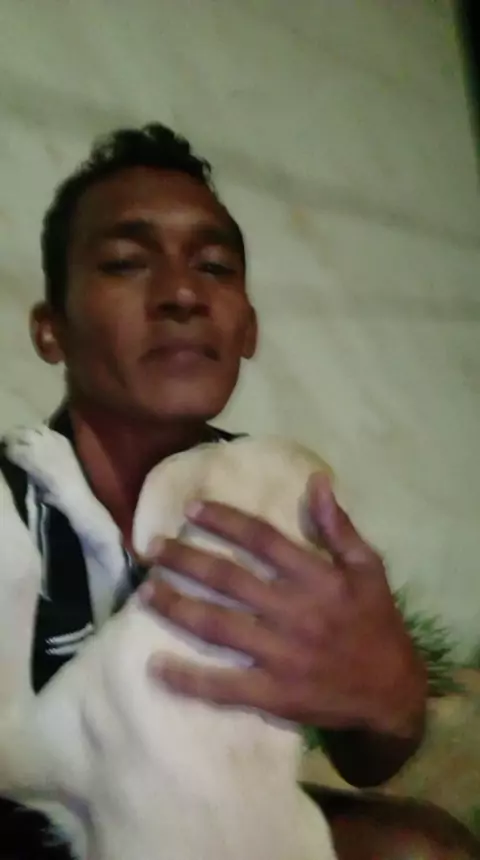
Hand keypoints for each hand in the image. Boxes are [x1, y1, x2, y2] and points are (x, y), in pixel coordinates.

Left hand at [141, 474, 425, 736]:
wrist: (392, 692)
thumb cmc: (376, 622)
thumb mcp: (369, 568)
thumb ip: (339, 527)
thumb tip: (316, 480)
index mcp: (317, 578)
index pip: (262, 540)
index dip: (224, 522)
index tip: (190, 510)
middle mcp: (294, 612)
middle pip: (229, 580)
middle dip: (185, 560)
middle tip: (151, 548)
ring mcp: (281, 655)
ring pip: (218, 627)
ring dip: (176, 607)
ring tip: (144, 592)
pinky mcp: (274, 694)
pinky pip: (224, 687)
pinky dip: (188, 679)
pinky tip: (156, 667)